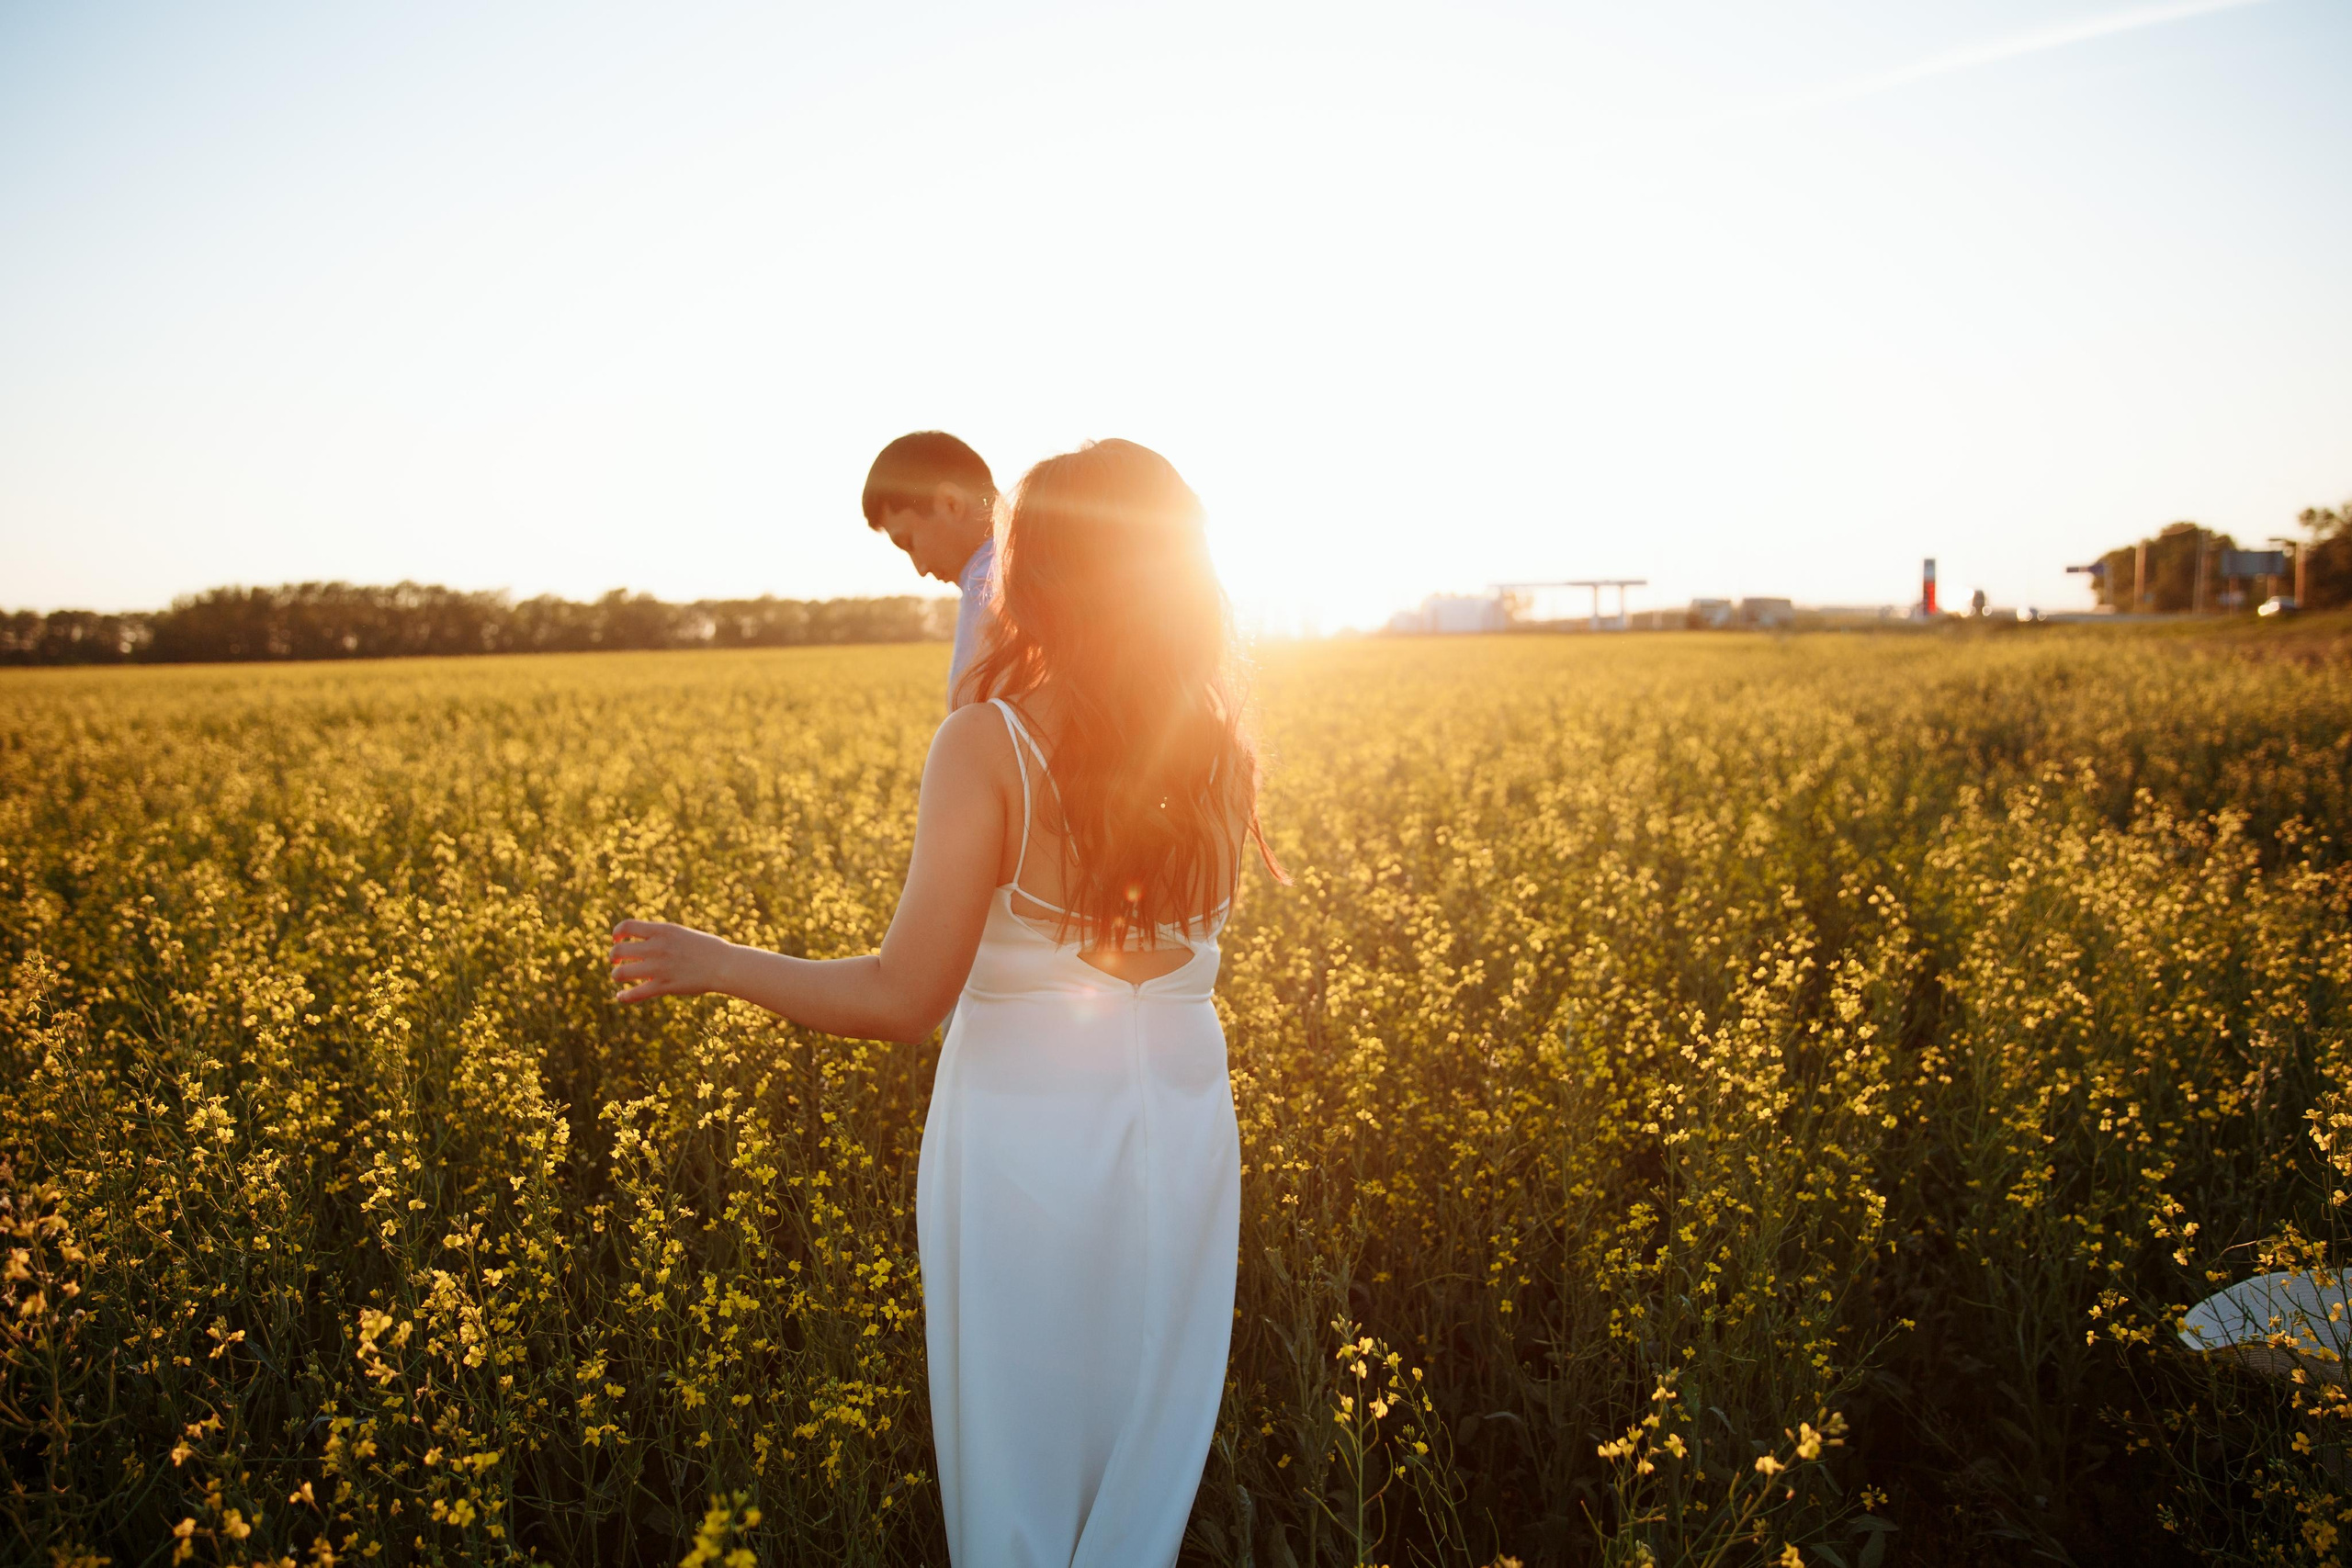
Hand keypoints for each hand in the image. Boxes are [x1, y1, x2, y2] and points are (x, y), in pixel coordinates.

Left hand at [609, 919, 737, 1003]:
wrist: (724, 965)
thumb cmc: (706, 948)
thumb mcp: (681, 933)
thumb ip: (660, 936)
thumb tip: (642, 942)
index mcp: (662, 931)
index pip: (626, 926)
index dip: (616, 932)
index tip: (616, 939)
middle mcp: (657, 947)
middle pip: (619, 950)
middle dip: (613, 957)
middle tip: (616, 961)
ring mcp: (659, 968)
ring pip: (621, 973)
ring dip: (616, 975)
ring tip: (620, 977)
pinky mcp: (664, 986)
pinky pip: (635, 994)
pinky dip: (624, 996)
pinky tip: (621, 996)